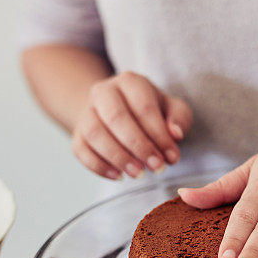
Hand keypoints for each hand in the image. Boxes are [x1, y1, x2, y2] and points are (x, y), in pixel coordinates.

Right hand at [71, 71, 192, 178]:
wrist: (118, 112)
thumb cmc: (151, 112)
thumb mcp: (172, 109)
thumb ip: (180, 118)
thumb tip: (176, 134)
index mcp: (130, 81)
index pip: (143, 107)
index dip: (159, 135)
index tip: (172, 157)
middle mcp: (103, 92)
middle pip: (116, 118)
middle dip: (139, 146)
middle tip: (157, 168)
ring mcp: (86, 112)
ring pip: (94, 134)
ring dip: (118, 157)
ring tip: (139, 174)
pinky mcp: (77, 133)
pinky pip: (81, 150)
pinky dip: (98, 166)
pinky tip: (119, 176)